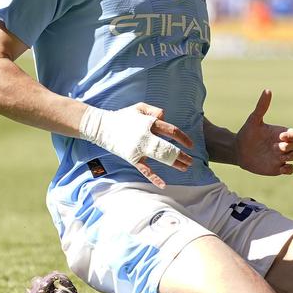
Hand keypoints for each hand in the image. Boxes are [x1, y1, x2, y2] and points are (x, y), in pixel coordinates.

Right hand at [79, 103, 193, 188]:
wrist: (101, 127)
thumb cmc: (122, 116)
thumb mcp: (139, 107)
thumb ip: (154, 111)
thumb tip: (165, 117)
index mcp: (149, 123)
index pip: (171, 131)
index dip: (183, 138)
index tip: (191, 145)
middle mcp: (145, 136)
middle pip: (168, 147)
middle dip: (181, 155)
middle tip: (191, 161)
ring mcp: (138, 148)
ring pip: (160, 158)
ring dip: (174, 163)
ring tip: (185, 167)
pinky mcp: (132, 158)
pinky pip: (145, 170)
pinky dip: (154, 178)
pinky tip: (164, 184)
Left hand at [234, 89, 292, 176]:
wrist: (238, 151)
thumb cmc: (247, 134)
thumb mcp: (254, 120)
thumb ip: (262, 106)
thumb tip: (267, 90)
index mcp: (281, 133)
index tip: (283, 135)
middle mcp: (284, 144)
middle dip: (290, 147)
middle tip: (276, 147)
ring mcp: (282, 156)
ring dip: (291, 156)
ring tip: (278, 155)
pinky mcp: (278, 167)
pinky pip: (291, 170)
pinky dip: (289, 169)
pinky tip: (281, 167)